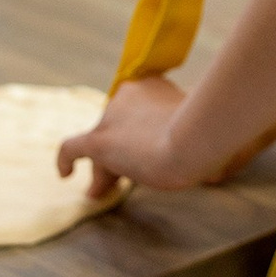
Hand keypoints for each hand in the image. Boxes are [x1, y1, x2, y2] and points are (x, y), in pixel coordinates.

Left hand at [57, 75, 196, 198]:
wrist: (196, 138)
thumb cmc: (210, 134)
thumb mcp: (202, 126)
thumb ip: (189, 132)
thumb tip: (204, 165)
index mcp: (150, 85)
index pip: (133, 114)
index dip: (132, 136)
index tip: (139, 151)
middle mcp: (126, 95)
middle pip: (116, 130)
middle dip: (117, 155)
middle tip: (119, 179)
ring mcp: (111, 117)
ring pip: (101, 146)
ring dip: (103, 170)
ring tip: (100, 191)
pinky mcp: (100, 141)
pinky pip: (72, 148)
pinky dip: (65, 160)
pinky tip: (64, 174)